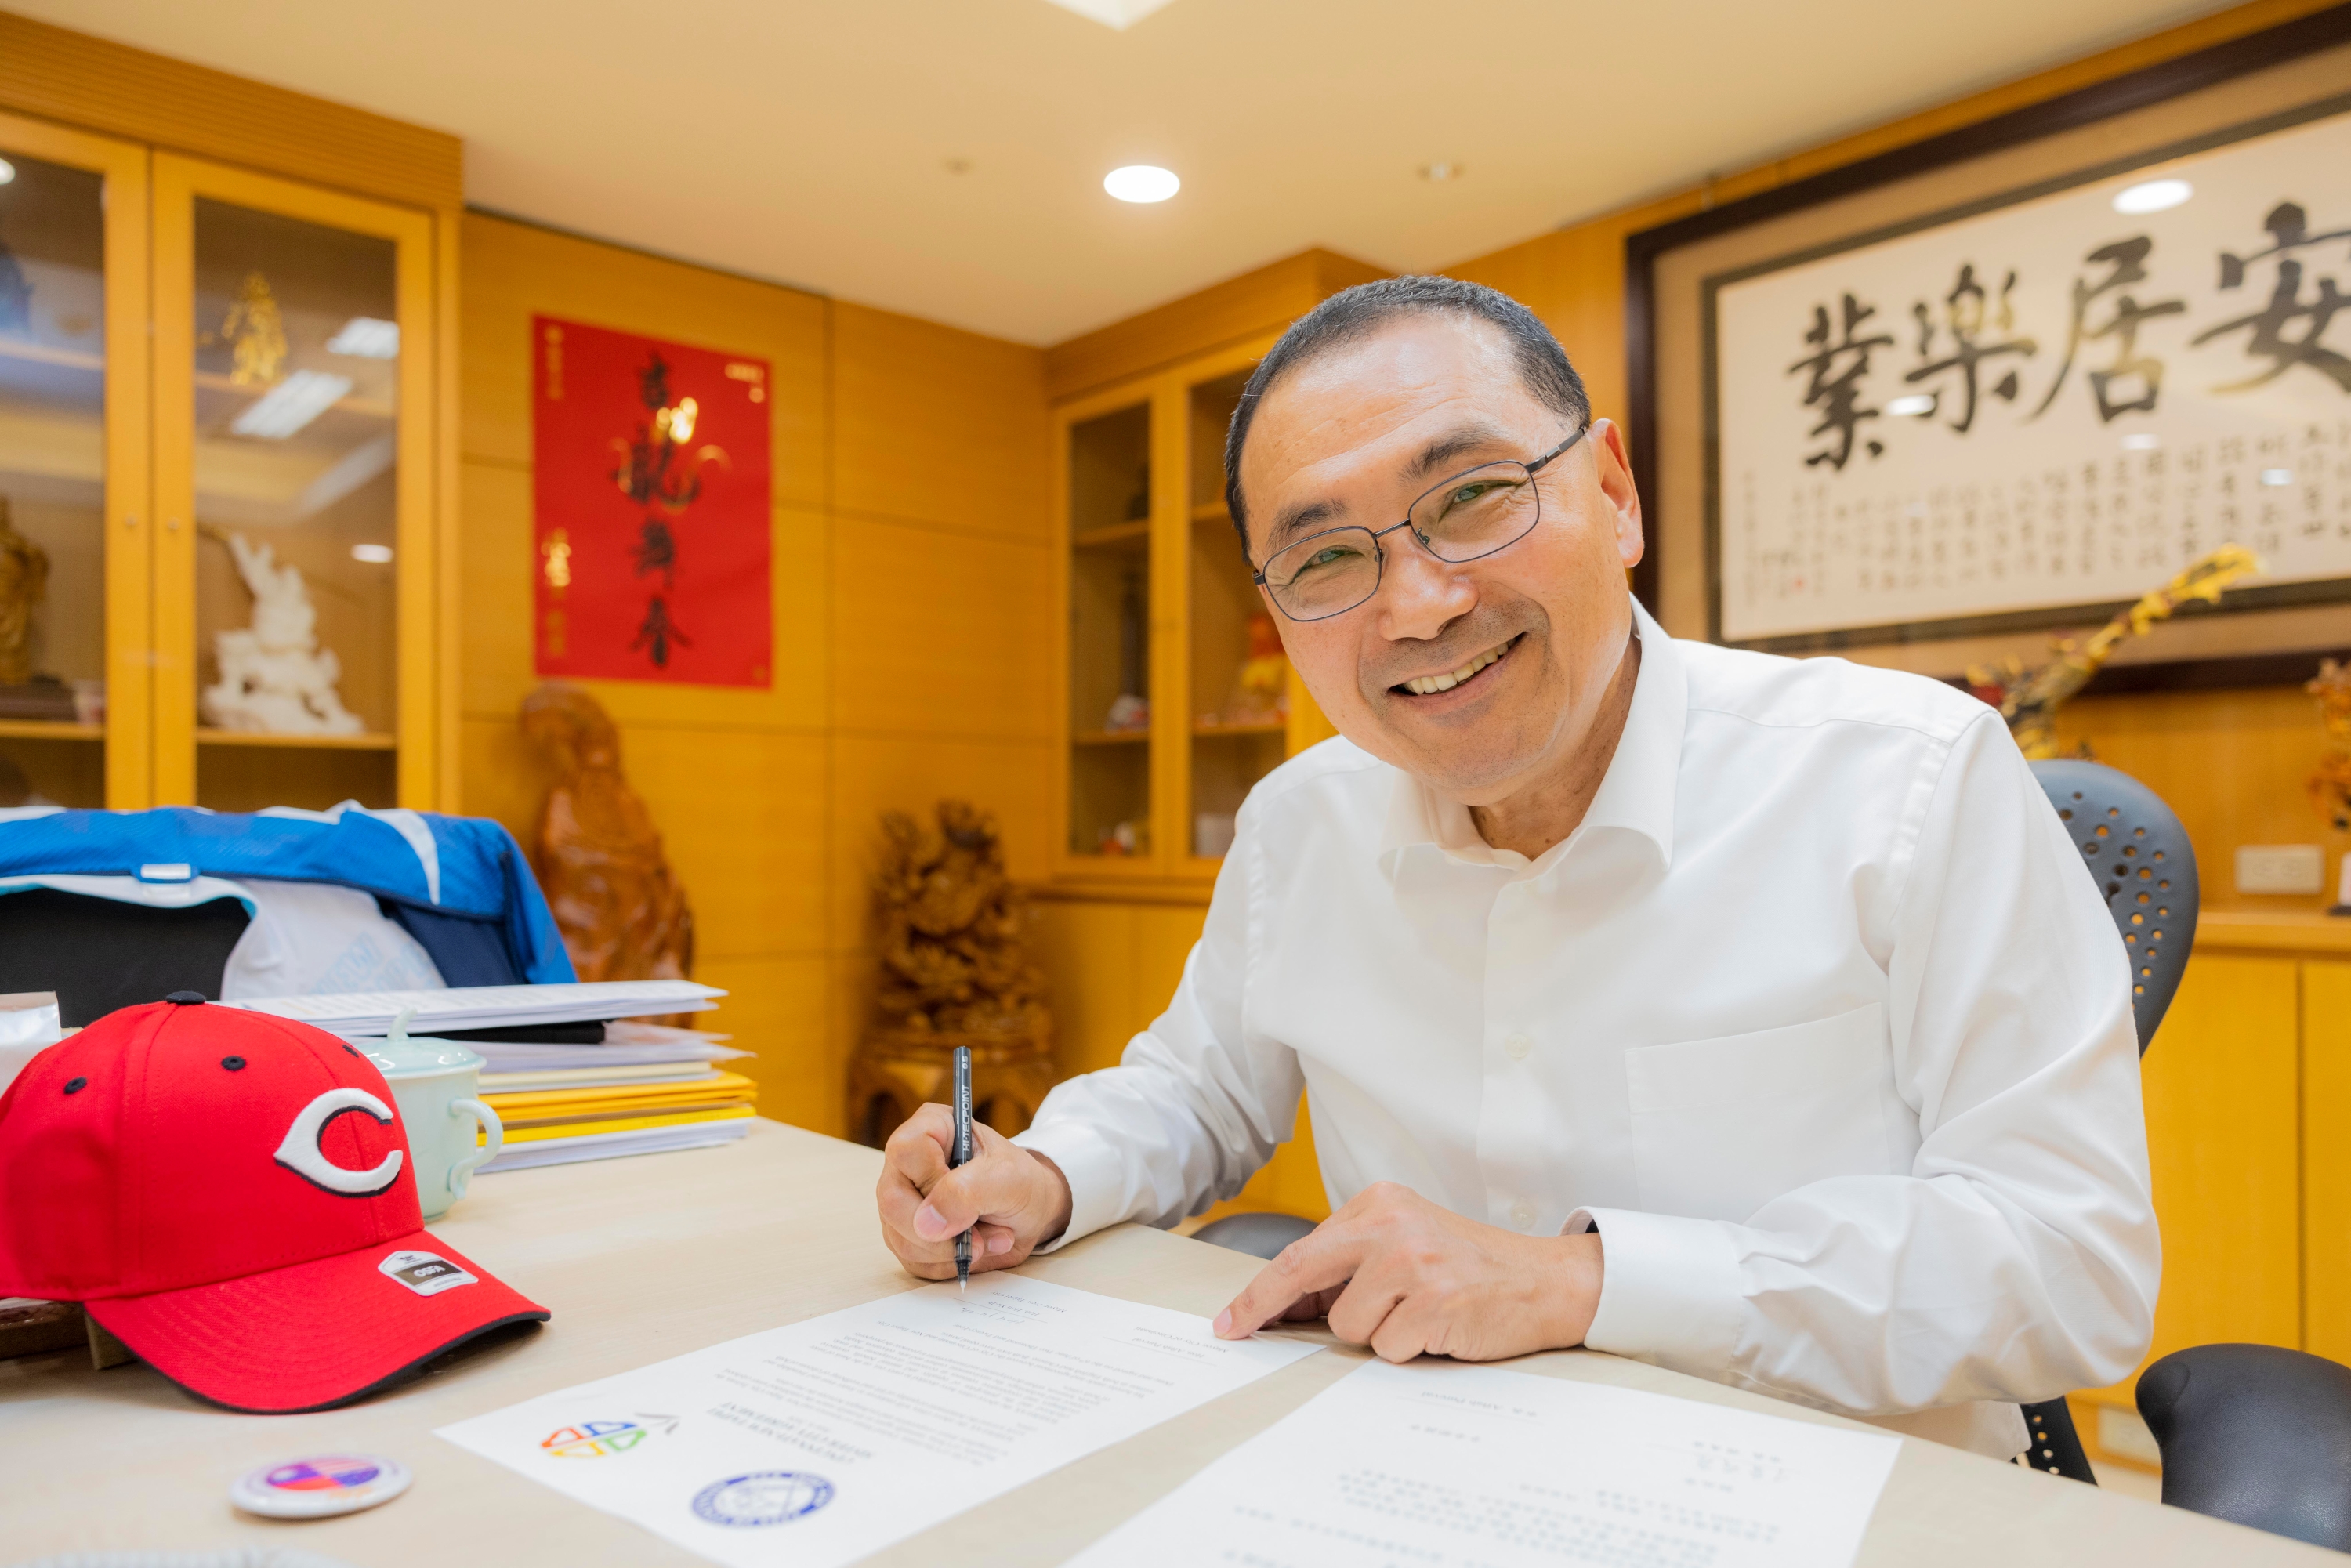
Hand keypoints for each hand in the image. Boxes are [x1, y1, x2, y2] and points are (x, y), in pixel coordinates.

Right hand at [876, 1102, 1072, 1280]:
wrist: (1029, 1213)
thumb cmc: (1021, 1182)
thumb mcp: (1009, 1178)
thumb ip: (968, 1191)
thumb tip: (926, 1222)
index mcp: (931, 1128)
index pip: (906, 1150)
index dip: (932, 1181)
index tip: (968, 1200)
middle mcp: (907, 1163)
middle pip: (893, 1202)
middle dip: (942, 1232)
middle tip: (981, 1237)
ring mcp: (902, 1201)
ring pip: (901, 1238)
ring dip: (951, 1251)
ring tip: (988, 1238)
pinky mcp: (906, 1235)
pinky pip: (912, 1261)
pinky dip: (947, 1264)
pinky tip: (971, 1250)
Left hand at [1211, 1181, 1602, 1362]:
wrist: (1544, 1280)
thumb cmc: (1470, 1267)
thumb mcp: (1407, 1243)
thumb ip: (1352, 1263)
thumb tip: (1285, 1303)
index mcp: (1379, 1203)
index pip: (1302, 1250)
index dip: (1260, 1290)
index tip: (1232, 1319)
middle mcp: (1392, 1225)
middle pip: (1303, 1272)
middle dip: (1266, 1308)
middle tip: (1238, 1331)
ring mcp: (1413, 1262)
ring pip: (1349, 1325)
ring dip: (1378, 1334)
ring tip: (1418, 1316)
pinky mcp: (1434, 1301)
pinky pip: (1388, 1347)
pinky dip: (1409, 1349)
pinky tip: (1439, 1328)